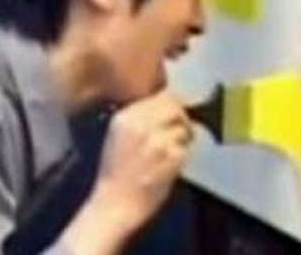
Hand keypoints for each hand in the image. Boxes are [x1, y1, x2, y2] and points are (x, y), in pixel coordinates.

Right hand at [60, 88, 192, 254]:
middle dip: (181, 118)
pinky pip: (186, 148)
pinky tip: (170, 165)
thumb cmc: (115, 173)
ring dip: (183, 138)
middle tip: (181, 131)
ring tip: (172, 151)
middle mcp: (141, 125)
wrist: (114, 204)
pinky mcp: (171, 158)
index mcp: (125, 117)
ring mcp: (157, 141)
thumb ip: (138, 118)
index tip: (173, 115)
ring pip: (183, 127)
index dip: (171, 105)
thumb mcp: (117, 136)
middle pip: (175, 107)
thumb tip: (165, 106)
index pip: (161, 96)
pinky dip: (183, 154)